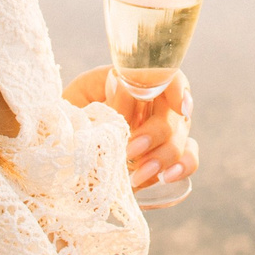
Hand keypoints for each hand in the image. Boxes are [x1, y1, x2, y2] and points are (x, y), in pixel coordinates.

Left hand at [63, 67, 197, 193]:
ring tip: (136, 175)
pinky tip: (165, 178)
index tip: (179, 105)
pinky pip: (188, 160)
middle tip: (130, 150)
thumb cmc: (72, 117)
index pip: (167, 76)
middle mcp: (158, 105)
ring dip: (162, 157)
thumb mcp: (79, 98)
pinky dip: (181, 168)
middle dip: (154, 134)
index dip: (177, 88)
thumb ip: (102, 93)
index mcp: (137, 82)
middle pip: (174, 114)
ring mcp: (166, 131)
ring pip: (180, 139)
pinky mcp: (167, 157)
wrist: (66, 149)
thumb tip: (124, 88)